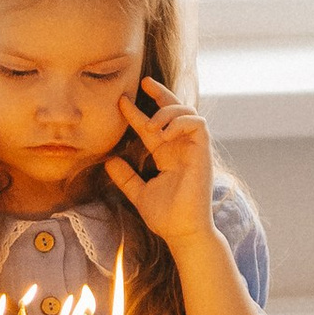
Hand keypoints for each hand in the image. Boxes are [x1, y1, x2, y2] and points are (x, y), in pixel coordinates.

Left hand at [103, 81, 216, 250]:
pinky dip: (181, 122)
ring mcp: (194, 150)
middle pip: (175, 111)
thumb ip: (126, 177)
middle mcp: (181, 148)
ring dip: (168, 112)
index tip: (120, 101)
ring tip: (151, 125)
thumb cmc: (165, 216)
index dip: (137, 112)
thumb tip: (109, 161)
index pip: (152, 127)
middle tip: (143, 82)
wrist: (182, 231)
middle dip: (161, 94)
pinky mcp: (203, 153)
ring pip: (187, 113)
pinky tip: (164, 133)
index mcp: (167, 155)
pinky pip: (198, 125)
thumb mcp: (139, 193)